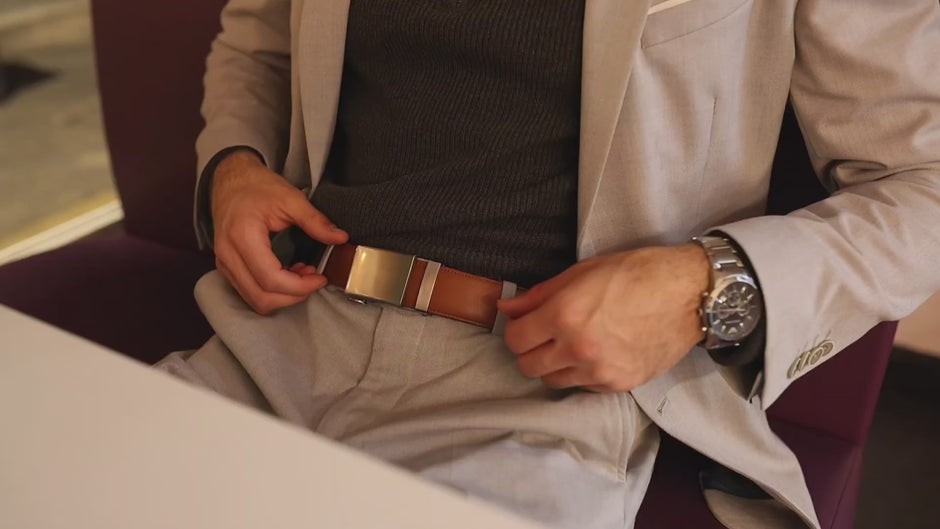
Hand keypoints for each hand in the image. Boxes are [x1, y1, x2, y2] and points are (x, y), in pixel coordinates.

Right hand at [210, 150, 348, 313]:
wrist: (230, 180)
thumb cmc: (257, 187)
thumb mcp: (290, 198)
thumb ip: (315, 221)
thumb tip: (340, 237)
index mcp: (243, 236)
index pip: (270, 278)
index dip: (300, 286)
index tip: (320, 278)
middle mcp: (228, 255)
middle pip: (262, 297)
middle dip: (294, 295)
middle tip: (314, 278)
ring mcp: (224, 264)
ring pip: (254, 299)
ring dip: (283, 295)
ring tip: (302, 274)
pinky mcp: (226, 268)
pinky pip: (249, 292)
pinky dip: (272, 291)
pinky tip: (288, 273)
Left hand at [497, 244, 709, 391]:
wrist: (688, 294)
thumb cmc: (636, 273)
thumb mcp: (582, 272)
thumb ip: (540, 294)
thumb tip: (508, 308)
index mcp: (564, 315)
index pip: (515, 339)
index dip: (516, 329)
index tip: (525, 323)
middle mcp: (578, 349)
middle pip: (528, 366)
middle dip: (529, 350)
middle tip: (543, 335)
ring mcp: (599, 372)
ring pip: (553, 381)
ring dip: (553, 364)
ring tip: (570, 344)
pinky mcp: (620, 384)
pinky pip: (583, 387)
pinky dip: (581, 374)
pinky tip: (595, 353)